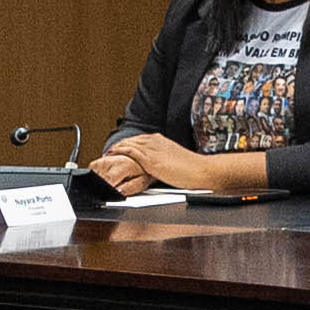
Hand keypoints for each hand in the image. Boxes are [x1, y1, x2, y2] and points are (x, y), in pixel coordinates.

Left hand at [95, 132, 221, 195]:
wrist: (201, 171)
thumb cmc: (193, 169)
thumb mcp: (175, 161)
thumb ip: (165, 161)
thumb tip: (161, 167)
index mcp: (162, 141)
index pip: (140, 139)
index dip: (129, 143)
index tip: (121, 147)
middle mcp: (156, 141)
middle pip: (133, 140)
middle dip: (121, 144)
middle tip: (111, 150)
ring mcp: (153, 149)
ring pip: (129, 143)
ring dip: (118, 147)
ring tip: (108, 152)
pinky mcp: (151, 159)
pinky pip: (131, 151)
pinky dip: (121, 151)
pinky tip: (113, 153)